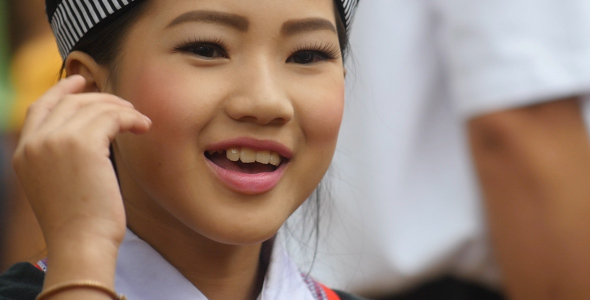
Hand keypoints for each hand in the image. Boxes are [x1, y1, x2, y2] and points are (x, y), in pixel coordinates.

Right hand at [12, 75, 150, 252]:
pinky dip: (130, 118)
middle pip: (70, 102)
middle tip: (125, 105)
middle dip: (101, 98)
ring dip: (121, 109)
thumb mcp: (56, 183)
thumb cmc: (77, 221)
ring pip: (94, 107)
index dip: (62, 89)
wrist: (80, 242)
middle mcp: (35, 142)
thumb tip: (89, 132)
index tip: (81, 79)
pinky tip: (143, 127)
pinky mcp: (83, 144)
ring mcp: (56, 141)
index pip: (40, 106)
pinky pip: (111, 117)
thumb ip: (59, 155)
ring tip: (139, 120)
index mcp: (24, 152)